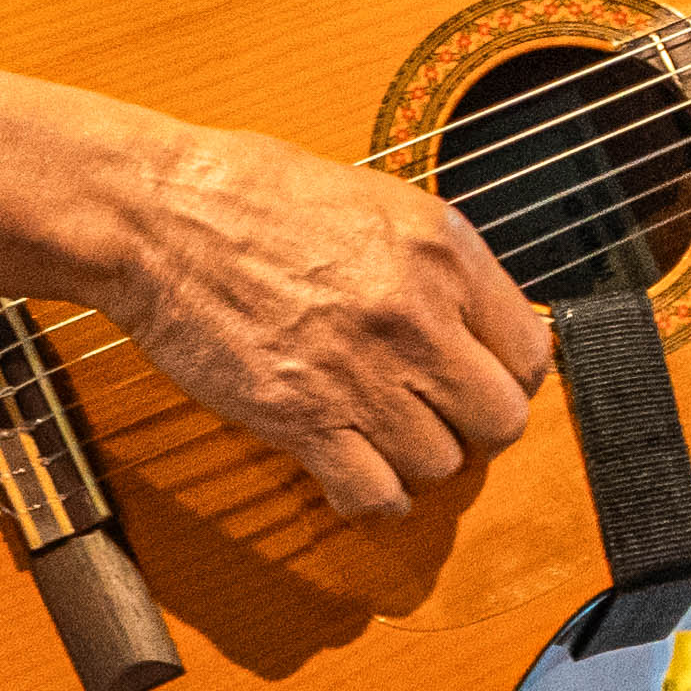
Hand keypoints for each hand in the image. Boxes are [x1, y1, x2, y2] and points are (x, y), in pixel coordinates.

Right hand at [93, 119, 552, 519]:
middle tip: (439, 415)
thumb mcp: (375, 200)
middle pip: (501, 421)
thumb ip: (437, 263)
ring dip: (418, 460)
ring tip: (387, 438)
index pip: (531, 353)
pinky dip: (372, 497)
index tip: (481, 379)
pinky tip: (356, 473)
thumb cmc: (249, 194)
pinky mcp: (306, 419)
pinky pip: (375, 493)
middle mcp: (417, 316)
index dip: (508, 376)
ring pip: (442, 465)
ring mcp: (364, 373)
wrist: (159, 216)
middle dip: (474, 427)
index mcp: (442, 251)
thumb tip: (475, 317)